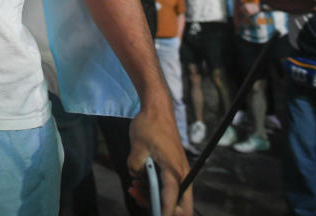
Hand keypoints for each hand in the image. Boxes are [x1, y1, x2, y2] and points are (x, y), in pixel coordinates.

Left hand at [128, 98, 192, 214]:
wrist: (158, 110)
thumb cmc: (150, 126)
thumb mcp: (137, 147)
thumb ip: (135, 167)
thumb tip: (136, 177)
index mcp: (173, 170)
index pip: (171, 200)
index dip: (164, 212)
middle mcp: (181, 174)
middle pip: (180, 205)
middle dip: (162, 209)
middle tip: (140, 199)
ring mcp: (179, 172)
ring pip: (173, 197)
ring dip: (154, 197)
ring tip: (134, 189)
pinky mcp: (173, 168)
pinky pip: (168, 186)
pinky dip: (154, 188)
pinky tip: (138, 181)